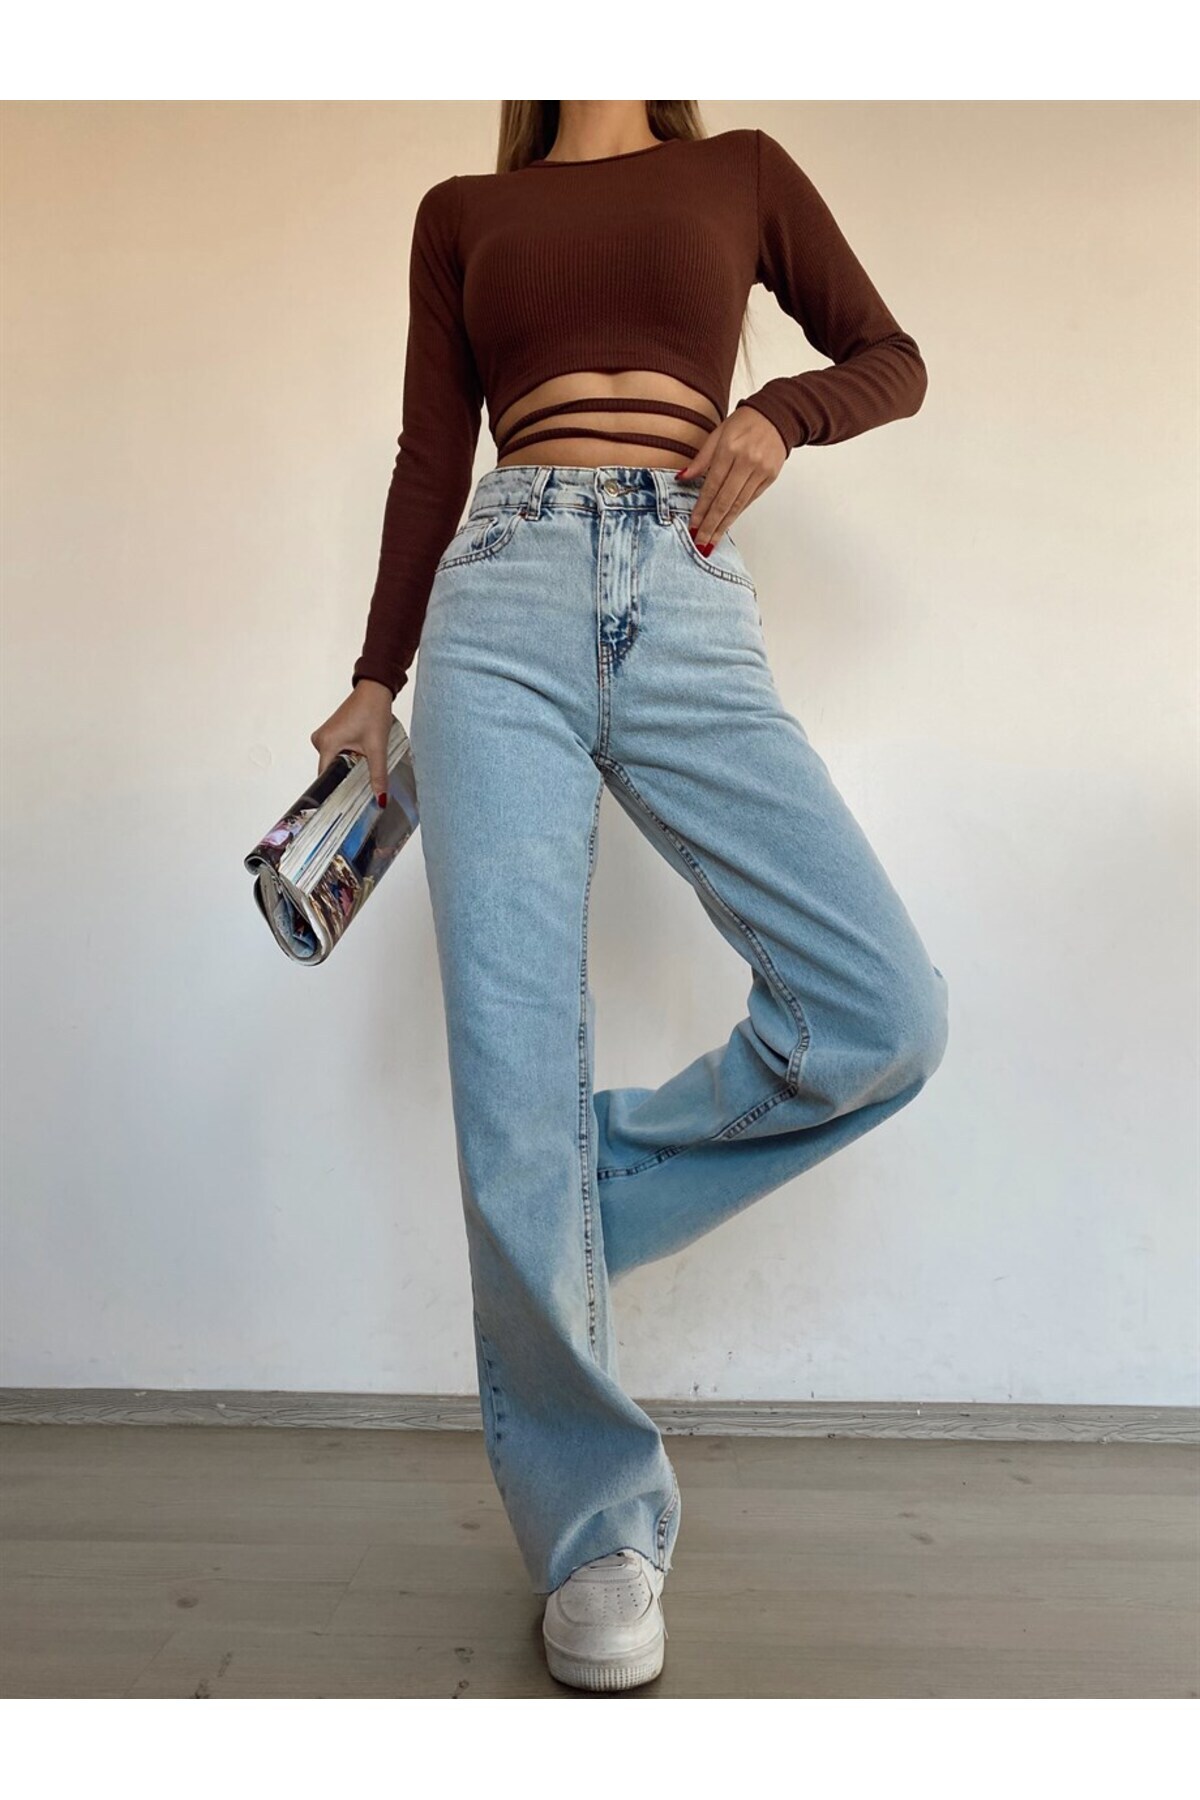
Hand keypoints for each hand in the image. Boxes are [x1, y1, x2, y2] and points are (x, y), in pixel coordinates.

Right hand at [311, 680, 393, 805]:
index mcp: (326, 744)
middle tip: (361, 791)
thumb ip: (378, 775)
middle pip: (331, 771)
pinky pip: (337, 753)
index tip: (346, 804)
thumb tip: (380, 798)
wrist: (374, 689)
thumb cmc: (372, 711)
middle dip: (346, 780)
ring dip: (349, 768)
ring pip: (336, 762)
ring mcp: (325, 736)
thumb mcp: (377, 747)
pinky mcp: (332, 733)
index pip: (326, 777)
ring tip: (364, 771)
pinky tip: (360, 760)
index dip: (337, 791)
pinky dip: (349, 758)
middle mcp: (320, 741)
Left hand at [676, 407, 786, 549]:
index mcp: (730, 449)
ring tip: (712, 541)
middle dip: (711, 525)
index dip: (701, 509)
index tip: (693, 526)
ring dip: (724, 525)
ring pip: (738, 504)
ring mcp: (760, 471)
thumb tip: (682, 478)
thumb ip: (701, 459)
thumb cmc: (744, 423)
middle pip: (725, 501)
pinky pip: (750, 499)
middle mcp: (746, 462)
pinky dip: (737, 513)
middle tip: (700, 543)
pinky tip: (727, 524)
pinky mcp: (770, 477)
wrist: (777, 416)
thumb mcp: (718, 434)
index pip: (712, 486)